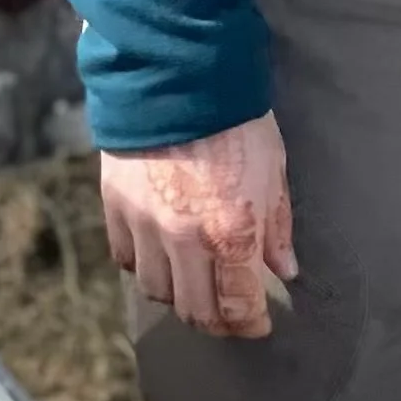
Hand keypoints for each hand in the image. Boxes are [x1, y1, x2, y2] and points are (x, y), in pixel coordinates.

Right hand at [100, 112, 297, 339]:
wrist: (179, 76)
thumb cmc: (237, 120)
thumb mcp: (273, 169)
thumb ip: (277, 225)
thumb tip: (283, 268)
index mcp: (231, 230)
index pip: (238, 305)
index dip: (250, 324)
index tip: (258, 324)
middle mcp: (184, 239)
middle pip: (195, 310)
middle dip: (217, 321)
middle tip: (230, 315)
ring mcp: (146, 226)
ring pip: (158, 291)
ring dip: (180, 295)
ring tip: (197, 283)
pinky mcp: (116, 209)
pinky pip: (127, 260)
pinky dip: (145, 266)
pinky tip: (162, 255)